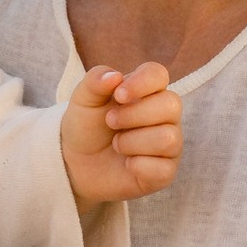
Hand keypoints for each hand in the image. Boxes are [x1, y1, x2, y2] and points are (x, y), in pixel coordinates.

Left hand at [63, 59, 182, 206]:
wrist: (76, 163)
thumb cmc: (86, 126)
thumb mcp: (83, 100)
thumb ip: (95, 81)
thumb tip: (115, 76)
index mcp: (148, 91)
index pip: (159, 75)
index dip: (142, 82)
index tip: (118, 95)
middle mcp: (165, 115)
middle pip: (171, 105)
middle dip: (134, 115)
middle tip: (110, 121)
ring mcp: (169, 144)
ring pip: (167, 138)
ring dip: (132, 142)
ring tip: (117, 144)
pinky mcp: (165, 171)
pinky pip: (163, 168)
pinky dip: (137, 166)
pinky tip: (127, 163)